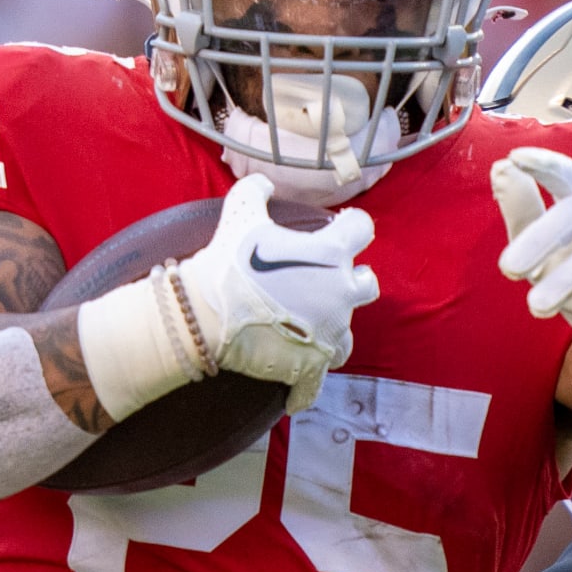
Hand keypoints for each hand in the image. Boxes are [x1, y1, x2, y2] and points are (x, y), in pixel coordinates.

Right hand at [180, 174, 378, 411]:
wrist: (204, 312)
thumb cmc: (227, 261)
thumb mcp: (240, 212)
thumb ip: (256, 191)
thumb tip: (263, 183)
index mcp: (331, 253)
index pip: (362, 229)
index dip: (351, 226)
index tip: (339, 228)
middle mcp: (340, 294)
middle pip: (367, 285)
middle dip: (349, 283)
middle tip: (324, 283)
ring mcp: (329, 333)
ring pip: (348, 337)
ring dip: (332, 331)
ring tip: (306, 329)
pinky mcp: (310, 366)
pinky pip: (314, 385)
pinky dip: (304, 387)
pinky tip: (293, 389)